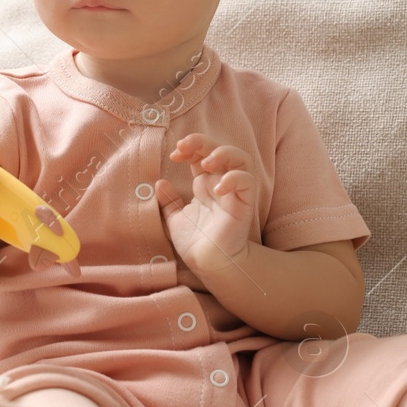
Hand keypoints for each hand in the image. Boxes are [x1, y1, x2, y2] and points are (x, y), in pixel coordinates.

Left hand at [154, 133, 256, 275]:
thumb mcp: (174, 220)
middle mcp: (220, 184)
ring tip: (206, 162)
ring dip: (223, 153)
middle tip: (183, 146)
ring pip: (241, 159)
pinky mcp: (244, 203)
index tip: (174, 154)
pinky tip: (218, 188)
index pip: (201, 154)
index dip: (189, 148)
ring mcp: (234, 192)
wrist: (208, 265)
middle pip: (219, 149)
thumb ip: (168, 201)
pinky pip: (247, 181)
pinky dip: (234, 179)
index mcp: (204, 184)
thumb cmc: (195, 243)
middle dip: (202, 141)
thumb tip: (159, 182)